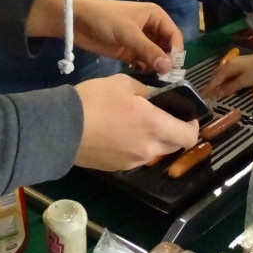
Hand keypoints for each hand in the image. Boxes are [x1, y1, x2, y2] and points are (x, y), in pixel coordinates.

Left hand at [71, 0, 182, 72]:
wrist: (76, 22)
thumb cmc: (105, 19)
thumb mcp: (129, 33)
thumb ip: (149, 50)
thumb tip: (169, 68)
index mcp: (155, 16)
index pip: (174, 35)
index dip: (176, 52)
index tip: (174, 70)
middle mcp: (151, 28)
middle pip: (167, 48)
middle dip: (166, 61)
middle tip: (165, 78)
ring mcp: (140, 41)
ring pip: (156, 57)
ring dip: (156, 67)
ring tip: (154, 80)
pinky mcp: (129, 52)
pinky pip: (143, 63)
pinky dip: (145, 70)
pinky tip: (142, 77)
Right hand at [74, 75, 198, 169]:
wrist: (59, 128)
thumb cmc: (95, 100)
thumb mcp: (124, 84)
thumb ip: (149, 91)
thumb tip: (160, 97)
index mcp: (154, 126)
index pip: (189, 136)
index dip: (192, 126)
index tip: (186, 115)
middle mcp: (148, 148)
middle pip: (174, 146)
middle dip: (174, 132)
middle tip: (161, 116)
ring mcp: (132, 161)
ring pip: (155, 152)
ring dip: (154, 140)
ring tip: (138, 123)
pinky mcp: (117, 168)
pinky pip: (137, 157)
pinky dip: (137, 147)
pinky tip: (120, 134)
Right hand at [204, 52, 252, 98]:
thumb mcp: (243, 82)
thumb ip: (230, 88)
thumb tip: (217, 94)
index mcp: (227, 67)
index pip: (214, 79)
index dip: (208, 88)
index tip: (202, 96)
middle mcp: (228, 63)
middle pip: (216, 75)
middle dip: (212, 85)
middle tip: (208, 96)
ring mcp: (235, 63)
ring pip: (223, 74)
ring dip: (219, 83)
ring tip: (216, 93)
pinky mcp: (241, 65)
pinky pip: (229, 73)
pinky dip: (226, 80)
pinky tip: (228, 86)